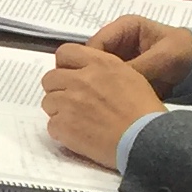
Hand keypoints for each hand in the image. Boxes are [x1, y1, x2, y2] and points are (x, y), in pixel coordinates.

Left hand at [41, 42, 167, 164]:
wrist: (144, 139)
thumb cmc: (143, 111)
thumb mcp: (130, 76)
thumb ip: (103, 70)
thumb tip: (86, 73)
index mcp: (99, 64)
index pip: (65, 53)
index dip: (64, 66)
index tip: (69, 76)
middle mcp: (81, 79)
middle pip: (50, 78)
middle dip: (58, 90)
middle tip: (71, 102)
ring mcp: (69, 102)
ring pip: (48, 102)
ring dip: (58, 111)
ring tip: (77, 121)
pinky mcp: (63, 125)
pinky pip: (51, 125)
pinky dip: (61, 132)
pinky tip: (78, 135)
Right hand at [84, 14, 191, 93]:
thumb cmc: (183, 53)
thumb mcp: (161, 59)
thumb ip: (137, 68)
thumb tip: (112, 84)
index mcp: (124, 28)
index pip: (94, 44)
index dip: (89, 63)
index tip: (91, 84)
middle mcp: (117, 41)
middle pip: (91, 59)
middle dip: (92, 76)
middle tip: (92, 97)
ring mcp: (118, 57)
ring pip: (97, 72)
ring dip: (99, 86)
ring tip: (100, 102)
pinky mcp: (122, 73)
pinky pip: (108, 82)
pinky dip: (108, 92)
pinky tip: (108, 104)